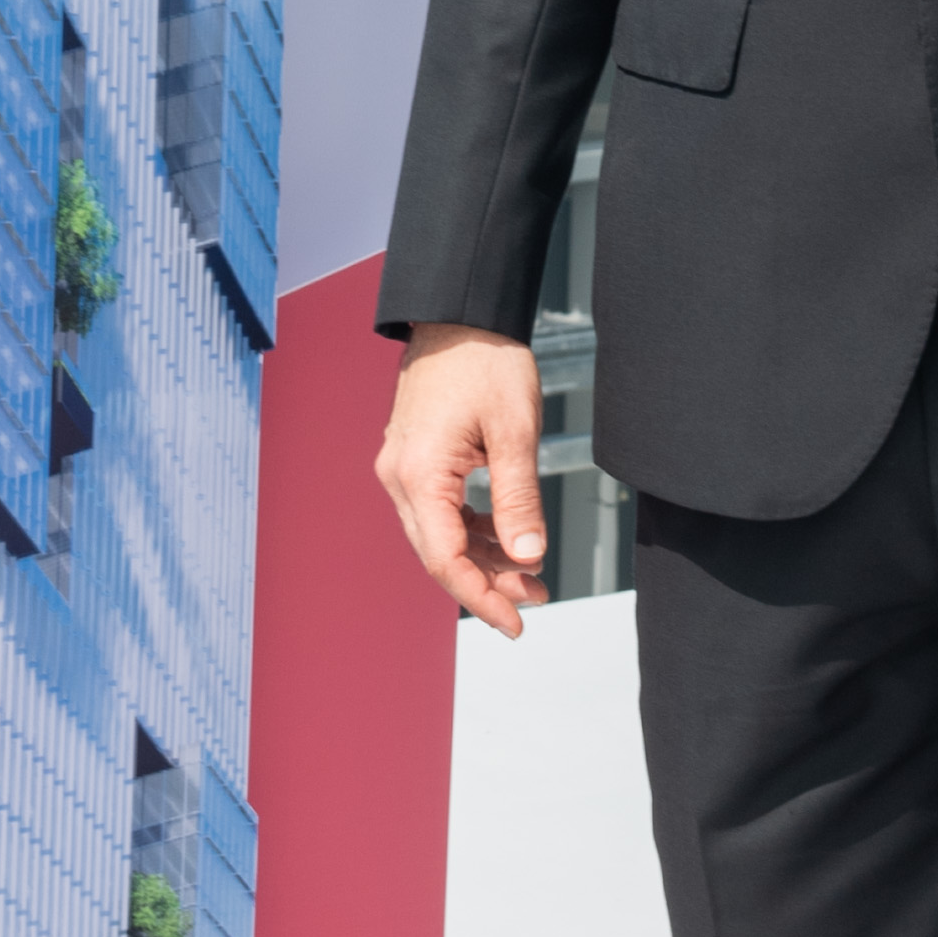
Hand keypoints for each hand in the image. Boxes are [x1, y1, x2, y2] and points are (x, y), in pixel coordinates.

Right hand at [376, 321, 552, 637]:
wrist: (459, 312)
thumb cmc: (487, 361)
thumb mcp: (514, 433)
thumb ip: (518, 501)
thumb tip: (527, 559)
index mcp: (419, 474)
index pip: (445, 558)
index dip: (480, 597)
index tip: (516, 623)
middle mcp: (400, 476)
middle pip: (439, 552)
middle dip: (488, 582)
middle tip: (537, 599)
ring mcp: (403, 466)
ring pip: (440, 533)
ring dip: (483, 557)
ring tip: (532, 574)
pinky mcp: (415, 457)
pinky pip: (439, 509)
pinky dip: (472, 528)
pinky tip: (506, 537)